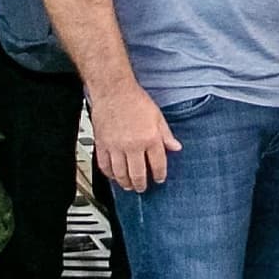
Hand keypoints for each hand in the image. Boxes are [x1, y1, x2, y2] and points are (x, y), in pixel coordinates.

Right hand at [90, 80, 180, 194]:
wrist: (113, 90)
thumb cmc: (135, 100)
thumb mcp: (157, 116)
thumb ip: (166, 135)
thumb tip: (176, 147)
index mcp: (150, 138)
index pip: (158, 165)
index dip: (160, 175)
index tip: (159, 179)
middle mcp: (133, 145)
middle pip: (138, 174)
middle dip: (142, 184)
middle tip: (143, 188)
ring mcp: (116, 147)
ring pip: (121, 174)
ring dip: (126, 183)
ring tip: (129, 186)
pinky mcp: (102, 145)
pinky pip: (104, 166)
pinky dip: (110, 174)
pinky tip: (114, 176)